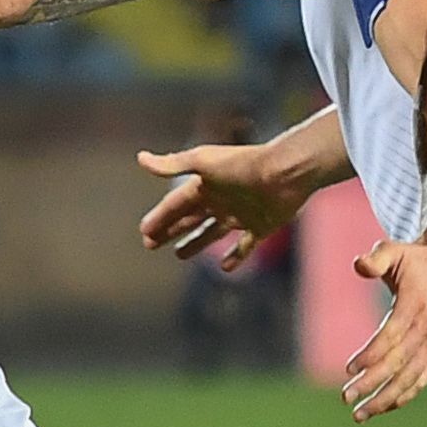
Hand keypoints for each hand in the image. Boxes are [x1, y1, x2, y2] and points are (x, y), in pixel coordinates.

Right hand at [137, 138, 313, 269]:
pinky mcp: (261, 227)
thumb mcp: (203, 161)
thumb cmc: (243, 165)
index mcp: (205, 185)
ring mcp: (241, 215)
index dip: (160, 217)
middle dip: (170, 230)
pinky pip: (244, 246)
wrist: (285, 172)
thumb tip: (140, 158)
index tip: (144, 232)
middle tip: (150, 244)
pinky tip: (224, 268)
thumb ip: (173, 164)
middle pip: (189, 218)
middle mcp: (221, 200)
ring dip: (195, 243)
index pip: (175, 205)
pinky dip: (234, 257)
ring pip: (212, 233)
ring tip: (179, 255)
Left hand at [341, 236, 426, 419]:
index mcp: (416, 305)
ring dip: (386, 398)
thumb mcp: (394, 250)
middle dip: (372, 384)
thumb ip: (376, 258)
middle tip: (346, 398)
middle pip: (399, 363)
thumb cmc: (415, 259)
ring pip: (411, 377)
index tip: (349, 370)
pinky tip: (384, 407)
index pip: (391, 337)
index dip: (370, 355)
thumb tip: (358, 264)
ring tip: (360, 414)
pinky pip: (423, 378)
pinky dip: (405, 395)